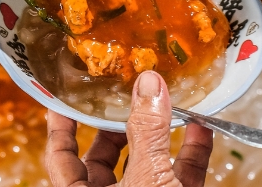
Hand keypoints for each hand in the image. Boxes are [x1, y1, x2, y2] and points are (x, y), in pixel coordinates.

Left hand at [45, 71, 212, 186]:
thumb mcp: (147, 179)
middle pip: (104, 155)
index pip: (60, 154)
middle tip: (126, 90)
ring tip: (168, 101)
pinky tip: (201, 128)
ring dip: (161, 133)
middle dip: (119, 121)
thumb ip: (148, 134)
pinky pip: (180, 176)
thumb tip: (149, 84)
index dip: (61, 123)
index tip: (63, 93)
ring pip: (146, 163)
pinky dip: (191, 153)